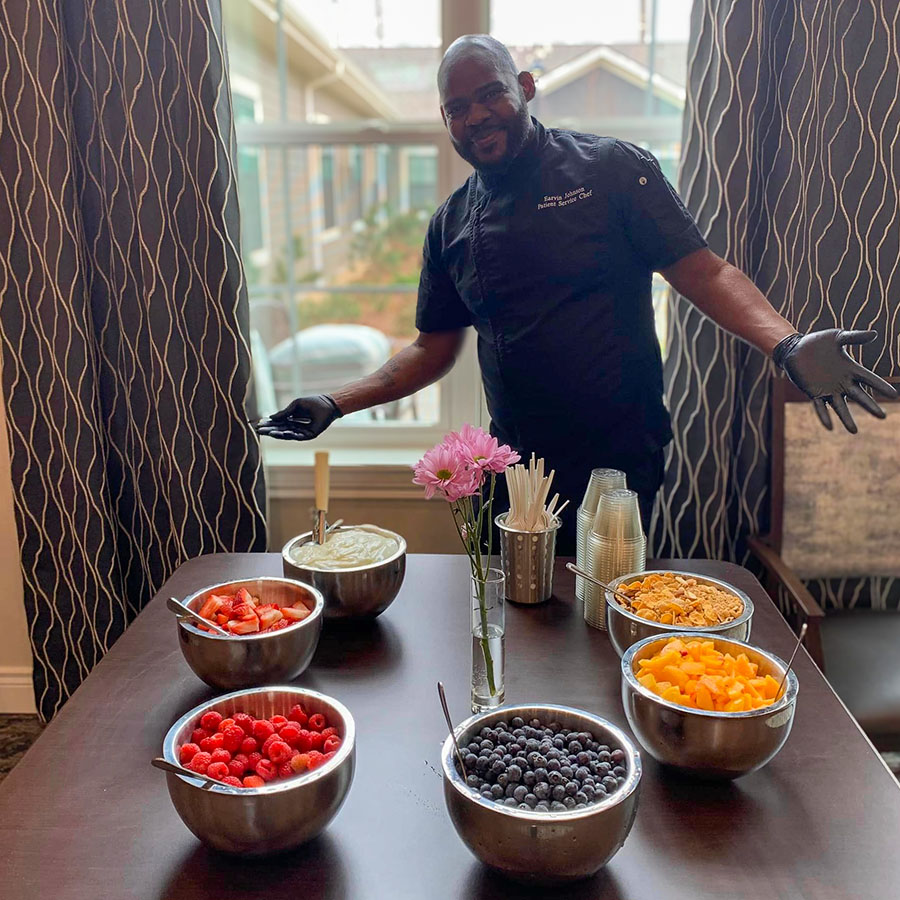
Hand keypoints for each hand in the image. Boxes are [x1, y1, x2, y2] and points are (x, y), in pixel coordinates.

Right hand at [255, 394, 342, 440]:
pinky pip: (298, 436)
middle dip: (270, 430)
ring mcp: (302, 432)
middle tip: (259, 430)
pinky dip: (290, 435)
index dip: (269, 424)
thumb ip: (284, 412)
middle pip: (280, 430)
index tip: (259, 424)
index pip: (278, 423)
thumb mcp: (295, 405)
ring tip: (268, 432)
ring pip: (287, 434)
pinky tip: (282, 433)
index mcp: (291, 420)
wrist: (328, 404)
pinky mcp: (309, 435)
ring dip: (277, 434)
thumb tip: (271, 417)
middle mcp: (295, 427)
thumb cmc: (313, 402)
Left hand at [774, 329, 896, 432]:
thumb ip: (854, 337)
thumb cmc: (818, 342)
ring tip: (854, 431)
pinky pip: (820, 407)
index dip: (880, 386)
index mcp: (850, 369)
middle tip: (883, 416)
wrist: (795, 348)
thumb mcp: (837, 337)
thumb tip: (874, 334)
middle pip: (859, 396)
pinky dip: (824, 416)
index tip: (893, 395)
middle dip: (870, 406)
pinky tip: (829, 427)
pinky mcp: (813, 393)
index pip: (869, 379)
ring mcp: (828, 389)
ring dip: (847, 419)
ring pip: (840, 407)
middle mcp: (842, 382)